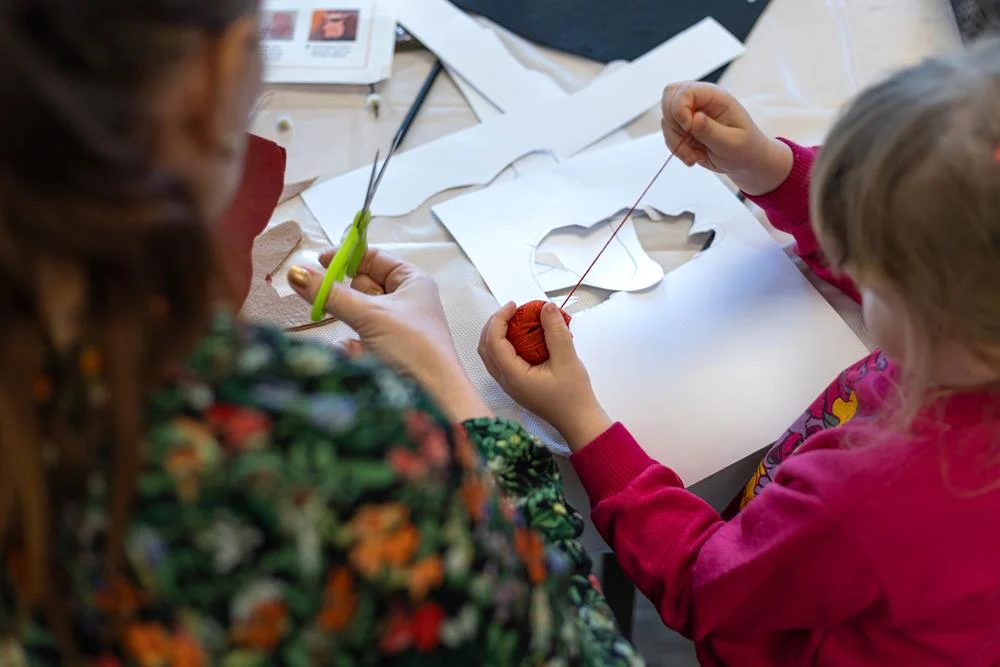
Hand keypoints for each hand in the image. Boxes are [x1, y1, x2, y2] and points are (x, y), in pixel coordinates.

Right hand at [288, 249, 490, 422]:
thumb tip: (297, 272)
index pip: (375, 258)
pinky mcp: (385, 350)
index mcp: (413, 281)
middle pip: (363, 285)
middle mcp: (406, 300)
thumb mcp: (370, 315)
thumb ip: (331, 294)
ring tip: (355, 333)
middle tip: (326, 299)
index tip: (319, 261)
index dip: (348, 257)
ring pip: (358, 313)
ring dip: (349, 321)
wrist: (434, 399)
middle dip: (345, 294)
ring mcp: (396, 326)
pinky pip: (358, 338)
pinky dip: (353, 345)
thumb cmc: (414, 349)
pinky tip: (358, 354)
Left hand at [479, 302, 611, 451]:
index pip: (493, 342)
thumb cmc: (573, 395)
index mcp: (513, 376)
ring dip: (497, 334)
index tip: (514, 305)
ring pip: (490, 355)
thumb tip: (545, 307)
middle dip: (495, 324)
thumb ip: (556, 332)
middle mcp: (505, 381)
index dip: (499, 319)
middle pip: (485, 347)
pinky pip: (500, 361)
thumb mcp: (568, 359)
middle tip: (512, 310)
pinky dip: (504, 344)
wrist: (577, 421)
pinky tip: (522, 337)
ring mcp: (508, 385)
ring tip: (516, 320)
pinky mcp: (515, 385)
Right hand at [661, 81, 792, 195]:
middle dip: (673, 123)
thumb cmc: (744, 148)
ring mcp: (689, 114)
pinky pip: (668, 135)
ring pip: (666, 120)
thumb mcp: (732, 142)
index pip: (685, 91)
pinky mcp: (683, 128)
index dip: (680, 108)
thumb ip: (711, 130)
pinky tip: (693, 156)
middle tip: (686, 140)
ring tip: (694, 157)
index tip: (688, 128)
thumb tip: (694, 118)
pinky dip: (676, 149)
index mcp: (715, 97)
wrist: (744, 161)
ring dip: (675, 142)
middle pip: (669, 97)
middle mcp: (700, 101)